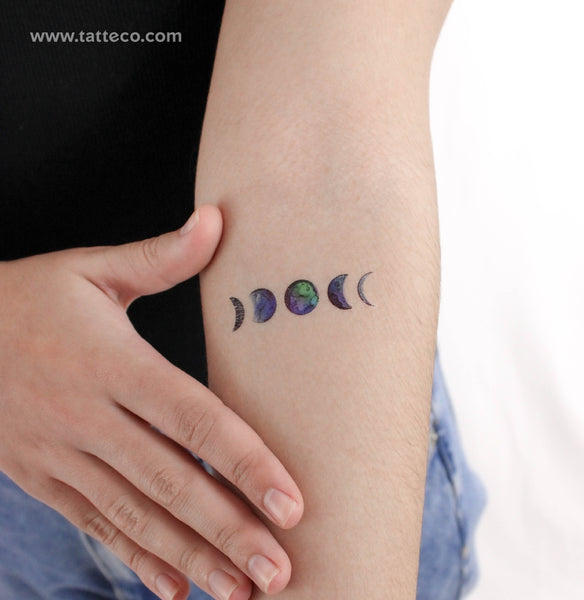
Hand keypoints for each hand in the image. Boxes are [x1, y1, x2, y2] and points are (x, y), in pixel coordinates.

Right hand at [0, 205, 302, 599]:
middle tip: (280, 569)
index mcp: (115, 363)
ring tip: (241, 592)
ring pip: (137, 515)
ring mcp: (62, 454)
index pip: (195, 419)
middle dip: (229, 529)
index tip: (290, 502)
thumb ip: (160, 256)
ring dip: (192, 556)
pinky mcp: (42, 477)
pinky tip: (174, 587)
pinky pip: (94, 524)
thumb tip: (217, 221)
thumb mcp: (91, 269)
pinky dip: (136, 558)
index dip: (245, 462)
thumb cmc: (27, 297)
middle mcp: (91, 417)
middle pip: (173, 481)